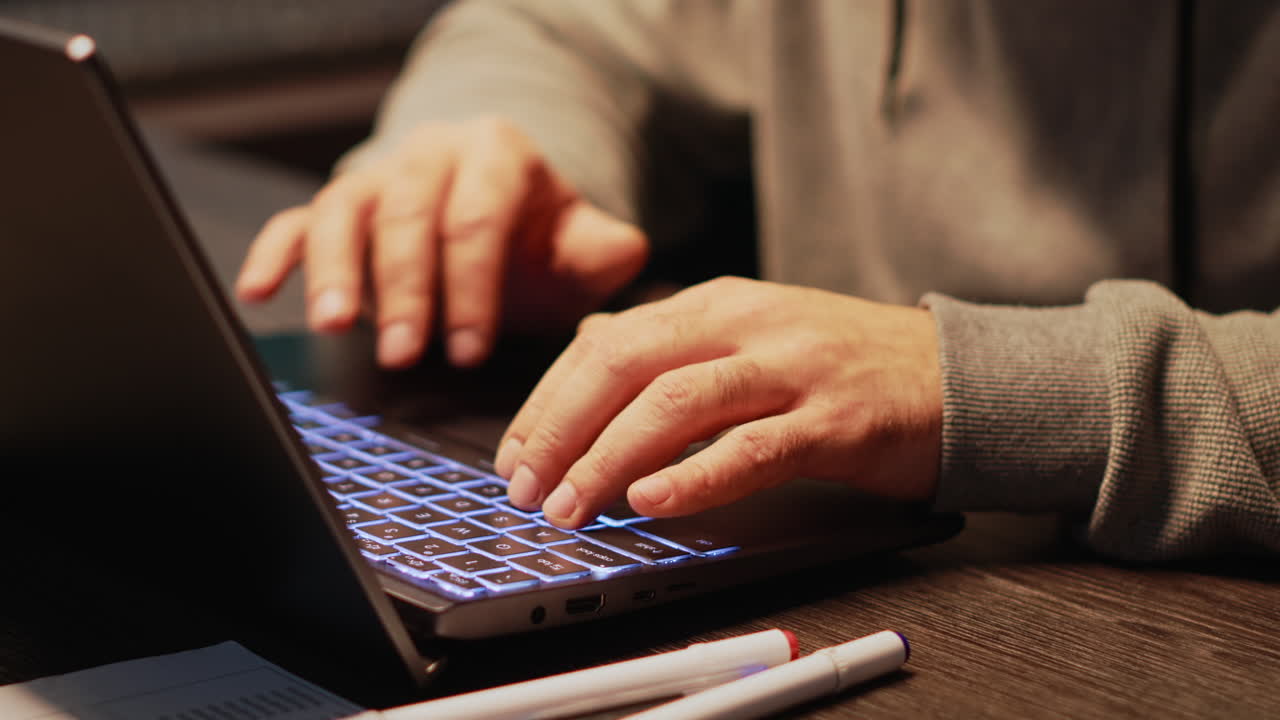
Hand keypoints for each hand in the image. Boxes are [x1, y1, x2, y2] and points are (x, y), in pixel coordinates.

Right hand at [235, 117, 647, 367]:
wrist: (499, 205)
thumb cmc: (539, 236)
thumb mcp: (582, 241)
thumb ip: (604, 249)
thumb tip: (621, 253)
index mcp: (497, 155)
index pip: (477, 218)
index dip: (471, 286)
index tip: (470, 349)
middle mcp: (433, 155)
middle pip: (408, 215)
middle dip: (404, 289)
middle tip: (403, 353)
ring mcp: (381, 177)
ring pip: (346, 210)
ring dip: (334, 270)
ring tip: (333, 325)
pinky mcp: (342, 203)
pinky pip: (297, 218)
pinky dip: (276, 252)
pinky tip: (259, 291)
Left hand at [493, 276, 943, 527]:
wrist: (954, 374)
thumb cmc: (844, 363)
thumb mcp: (748, 332)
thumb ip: (670, 341)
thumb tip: (586, 344)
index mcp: (715, 304)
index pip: (606, 342)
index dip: (548, 400)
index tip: (515, 454)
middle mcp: (745, 324)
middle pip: (626, 363)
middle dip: (561, 427)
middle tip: (525, 486)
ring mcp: (791, 368)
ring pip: (677, 402)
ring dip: (610, 456)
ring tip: (571, 504)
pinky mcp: (833, 420)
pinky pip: (752, 448)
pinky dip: (695, 478)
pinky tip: (652, 502)